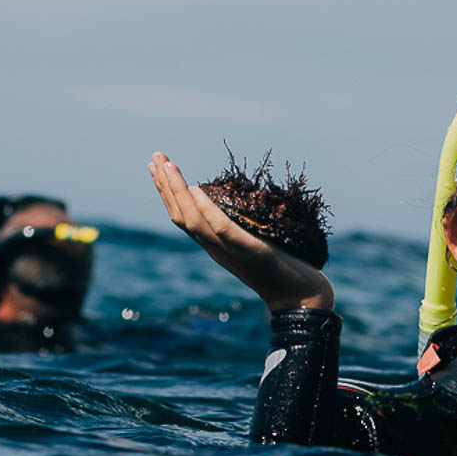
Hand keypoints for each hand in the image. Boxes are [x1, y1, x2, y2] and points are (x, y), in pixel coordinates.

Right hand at [149, 151, 334, 311]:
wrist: (302, 298)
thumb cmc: (285, 271)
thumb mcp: (258, 244)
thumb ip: (243, 228)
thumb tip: (235, 201)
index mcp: (216, 247)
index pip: (184, 218)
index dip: (169, 193)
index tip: (159, 167)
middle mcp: (217, 250)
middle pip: (181, 217)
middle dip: (166, 186)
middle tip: (155, 157)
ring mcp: (231, 253)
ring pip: (194, 222)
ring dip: (177, 193)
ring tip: (168, 166)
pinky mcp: (252, 253)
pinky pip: (224, 231)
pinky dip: (208, 211)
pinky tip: (197, 191)